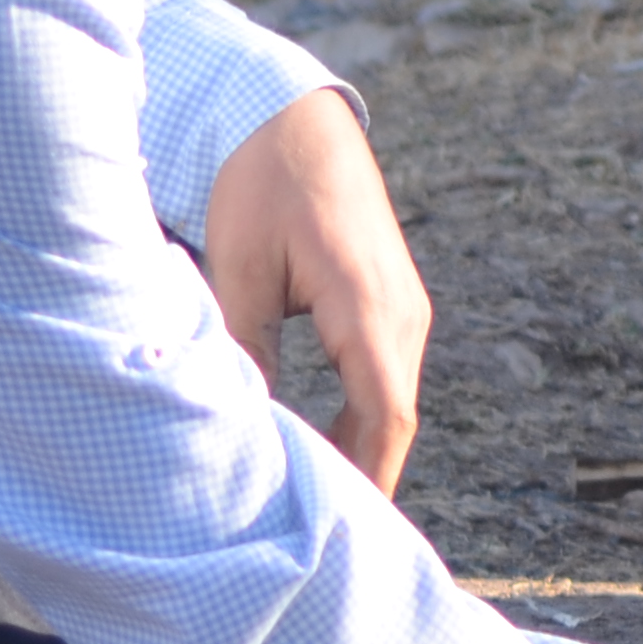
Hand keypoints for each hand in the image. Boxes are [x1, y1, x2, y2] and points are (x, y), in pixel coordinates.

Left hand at [200, 88, 430, 491]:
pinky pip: (382, 375)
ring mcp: (402, 307)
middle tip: (314, 528)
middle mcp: (402, 314)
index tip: (339, 527)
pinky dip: (358, 414)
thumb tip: (242, 427)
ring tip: (315, 493)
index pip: (385, 420)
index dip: (366, 479)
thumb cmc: (260, 182)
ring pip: (390, 399)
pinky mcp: (389, 301)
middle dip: (361, 474)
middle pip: (393, 419)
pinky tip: (323, 438)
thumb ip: (244, 352)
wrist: (294, 115)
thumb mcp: (240, 270)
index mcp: (370, 308)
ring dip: (358, 445)